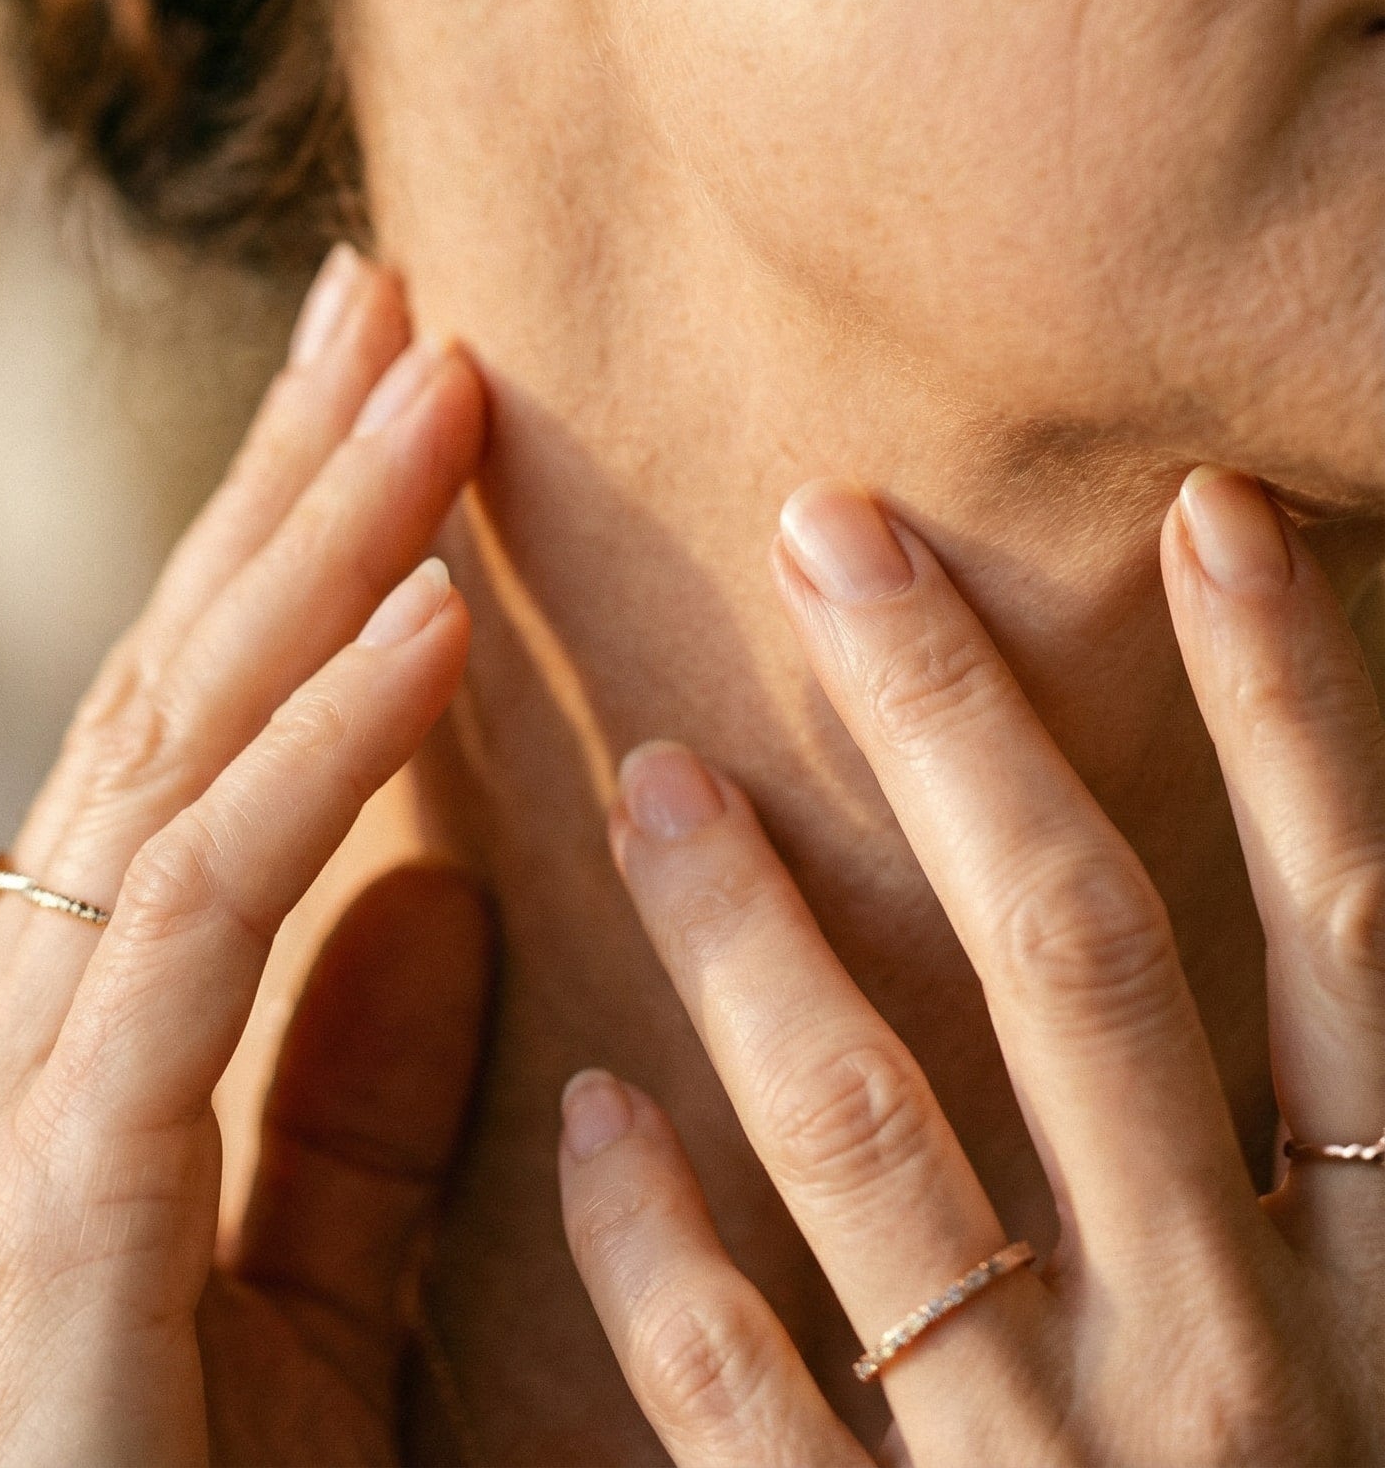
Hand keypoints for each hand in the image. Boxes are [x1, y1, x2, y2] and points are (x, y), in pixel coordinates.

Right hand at [0, 250, 491, 1467]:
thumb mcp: (302, 1299)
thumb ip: (353, 1100)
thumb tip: (447, 884)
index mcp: (68, 1046)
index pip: (189, 740)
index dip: (288, 557)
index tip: (394, 395)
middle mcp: (8, 1032)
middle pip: (167, 694)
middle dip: (285, 483)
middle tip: (388, 292)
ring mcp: (3, 1100)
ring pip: (173, 760)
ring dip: (314, 556)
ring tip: (431, 379)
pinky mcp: (44, 1197)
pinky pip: (203, 923)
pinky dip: (318, 762)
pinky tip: (431, 628)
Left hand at [559, 470, 1384, 1464]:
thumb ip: (1337, 1161)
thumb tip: (1321, 929)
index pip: (1354, 944)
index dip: (1298, 718)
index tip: (1204, 516)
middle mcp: (1255, 1364)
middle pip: (1091, 968)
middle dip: (965, 730)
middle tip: (829, 529)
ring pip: (889, 1147)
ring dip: (763, 936)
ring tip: (649, 765)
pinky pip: (762, 1407)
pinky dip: (676, 1257)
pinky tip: (586, 1111)